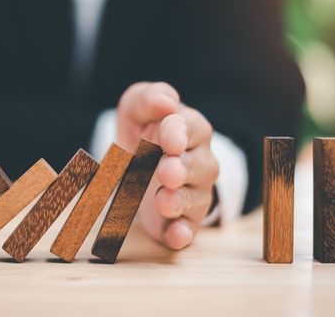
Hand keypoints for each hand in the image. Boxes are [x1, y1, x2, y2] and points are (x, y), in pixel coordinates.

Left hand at [117, 82, 218, 248]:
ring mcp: (194, 192)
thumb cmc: (142, 130)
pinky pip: (188, 229)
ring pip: (194, 198)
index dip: (179, 133)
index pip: (191, 128)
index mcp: (191, 129)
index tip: (168, 138)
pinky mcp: (183, 220)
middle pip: (197, 165)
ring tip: (162, 200)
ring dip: (178, 201)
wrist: (135, 161)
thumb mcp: (137, 107)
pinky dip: (182, 233)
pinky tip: (174, 236)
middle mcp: (199, 161)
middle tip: (166, 170)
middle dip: (182, 168)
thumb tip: (166, 101)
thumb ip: (150, 99)